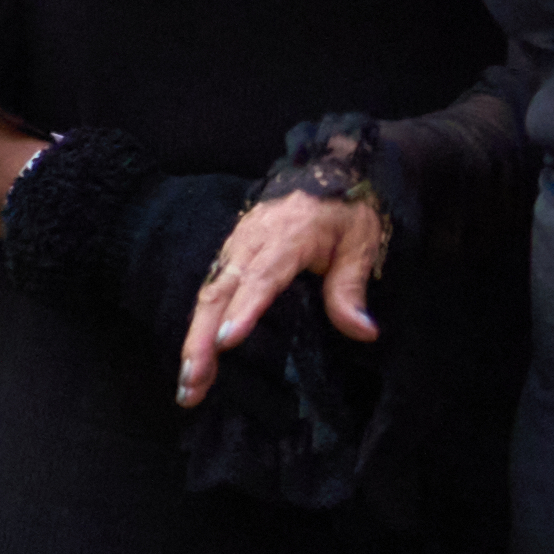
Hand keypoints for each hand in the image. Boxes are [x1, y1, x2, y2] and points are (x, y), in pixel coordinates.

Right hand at [177, 186, 389, 409]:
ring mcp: (235, 247)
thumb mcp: (361, 244)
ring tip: (189, 384)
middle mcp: (250, 242)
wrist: (329, 169)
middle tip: (192, 384)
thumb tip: (364, 332)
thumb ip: (352, 288)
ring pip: (207, 295)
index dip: (243, 312)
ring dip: (194, 340)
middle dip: (200, 341)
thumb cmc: (346, 209)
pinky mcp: (231, 254)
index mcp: (285, 237)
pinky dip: (199, 325)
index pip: (260, 279)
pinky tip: (197, 358)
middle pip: (218, 293)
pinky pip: (210, 291)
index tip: (226, 343)